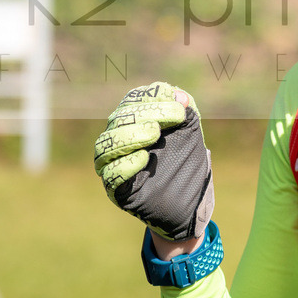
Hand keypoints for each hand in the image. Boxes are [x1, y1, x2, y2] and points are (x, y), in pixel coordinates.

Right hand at [94, 82, 214, 241]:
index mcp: (136, 121)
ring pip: (105, 144)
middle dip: (149, 113)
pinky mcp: (117, 189)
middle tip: (175, 117)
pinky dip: (125, 164)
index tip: (181, 105)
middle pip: (120, 118)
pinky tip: (144, 158)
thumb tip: (179, 95)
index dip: (154, 97)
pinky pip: (110, 174)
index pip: (133, 100)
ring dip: (130, 135)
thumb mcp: (191, 134)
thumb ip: (186, 112)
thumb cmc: (187, 162)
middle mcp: (120, 139)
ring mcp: (115, 164)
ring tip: (154, 134)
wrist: (191, 201)